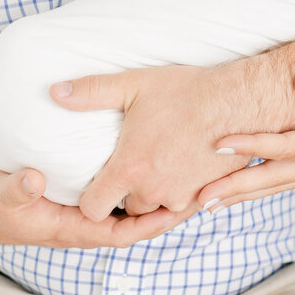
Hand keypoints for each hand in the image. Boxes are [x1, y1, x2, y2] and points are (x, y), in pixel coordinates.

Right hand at [0, 161, 188, 248]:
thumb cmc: (0, 202)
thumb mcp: (5, 193)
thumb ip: (19, 188)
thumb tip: (36, 180)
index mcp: (75, 229)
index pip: (122, 233)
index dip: (150, 225)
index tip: (176, 212)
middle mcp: (91, 225)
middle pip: (140, 223)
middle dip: (172, 212)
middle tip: (205, 193)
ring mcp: (94, 215)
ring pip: (139, 212)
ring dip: (168, 200)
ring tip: (202, 181)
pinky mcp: (96, 201)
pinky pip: (129, 200)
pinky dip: (152, 190)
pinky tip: (174, 171)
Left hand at [50, 63, 251, 219]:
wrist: (239, 101)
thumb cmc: (186, 91)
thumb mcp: (135, 85)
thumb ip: (91, 92)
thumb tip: (55, 92)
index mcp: (129, 170)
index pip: (92, 209)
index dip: (91, 195)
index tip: (99, 177)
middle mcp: (153, 191)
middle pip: (126, 209)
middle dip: (126, 192)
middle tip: (134, 163)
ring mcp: (181, 198)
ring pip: (156, 208)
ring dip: (154, 193)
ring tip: (159, 162)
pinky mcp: (205, 197)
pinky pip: (183, 206)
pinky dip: (179, 191)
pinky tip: (182, 165)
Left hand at [196, 72, 294, 211]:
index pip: (282, 146)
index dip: (249, 144)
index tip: (216, 145)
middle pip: (271, 178)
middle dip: (233, 188)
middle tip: (197, 201)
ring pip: (278, 185)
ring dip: (244, 194)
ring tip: (211, 204)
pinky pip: (290, 181)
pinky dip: (266, 188)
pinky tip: (253, 190)